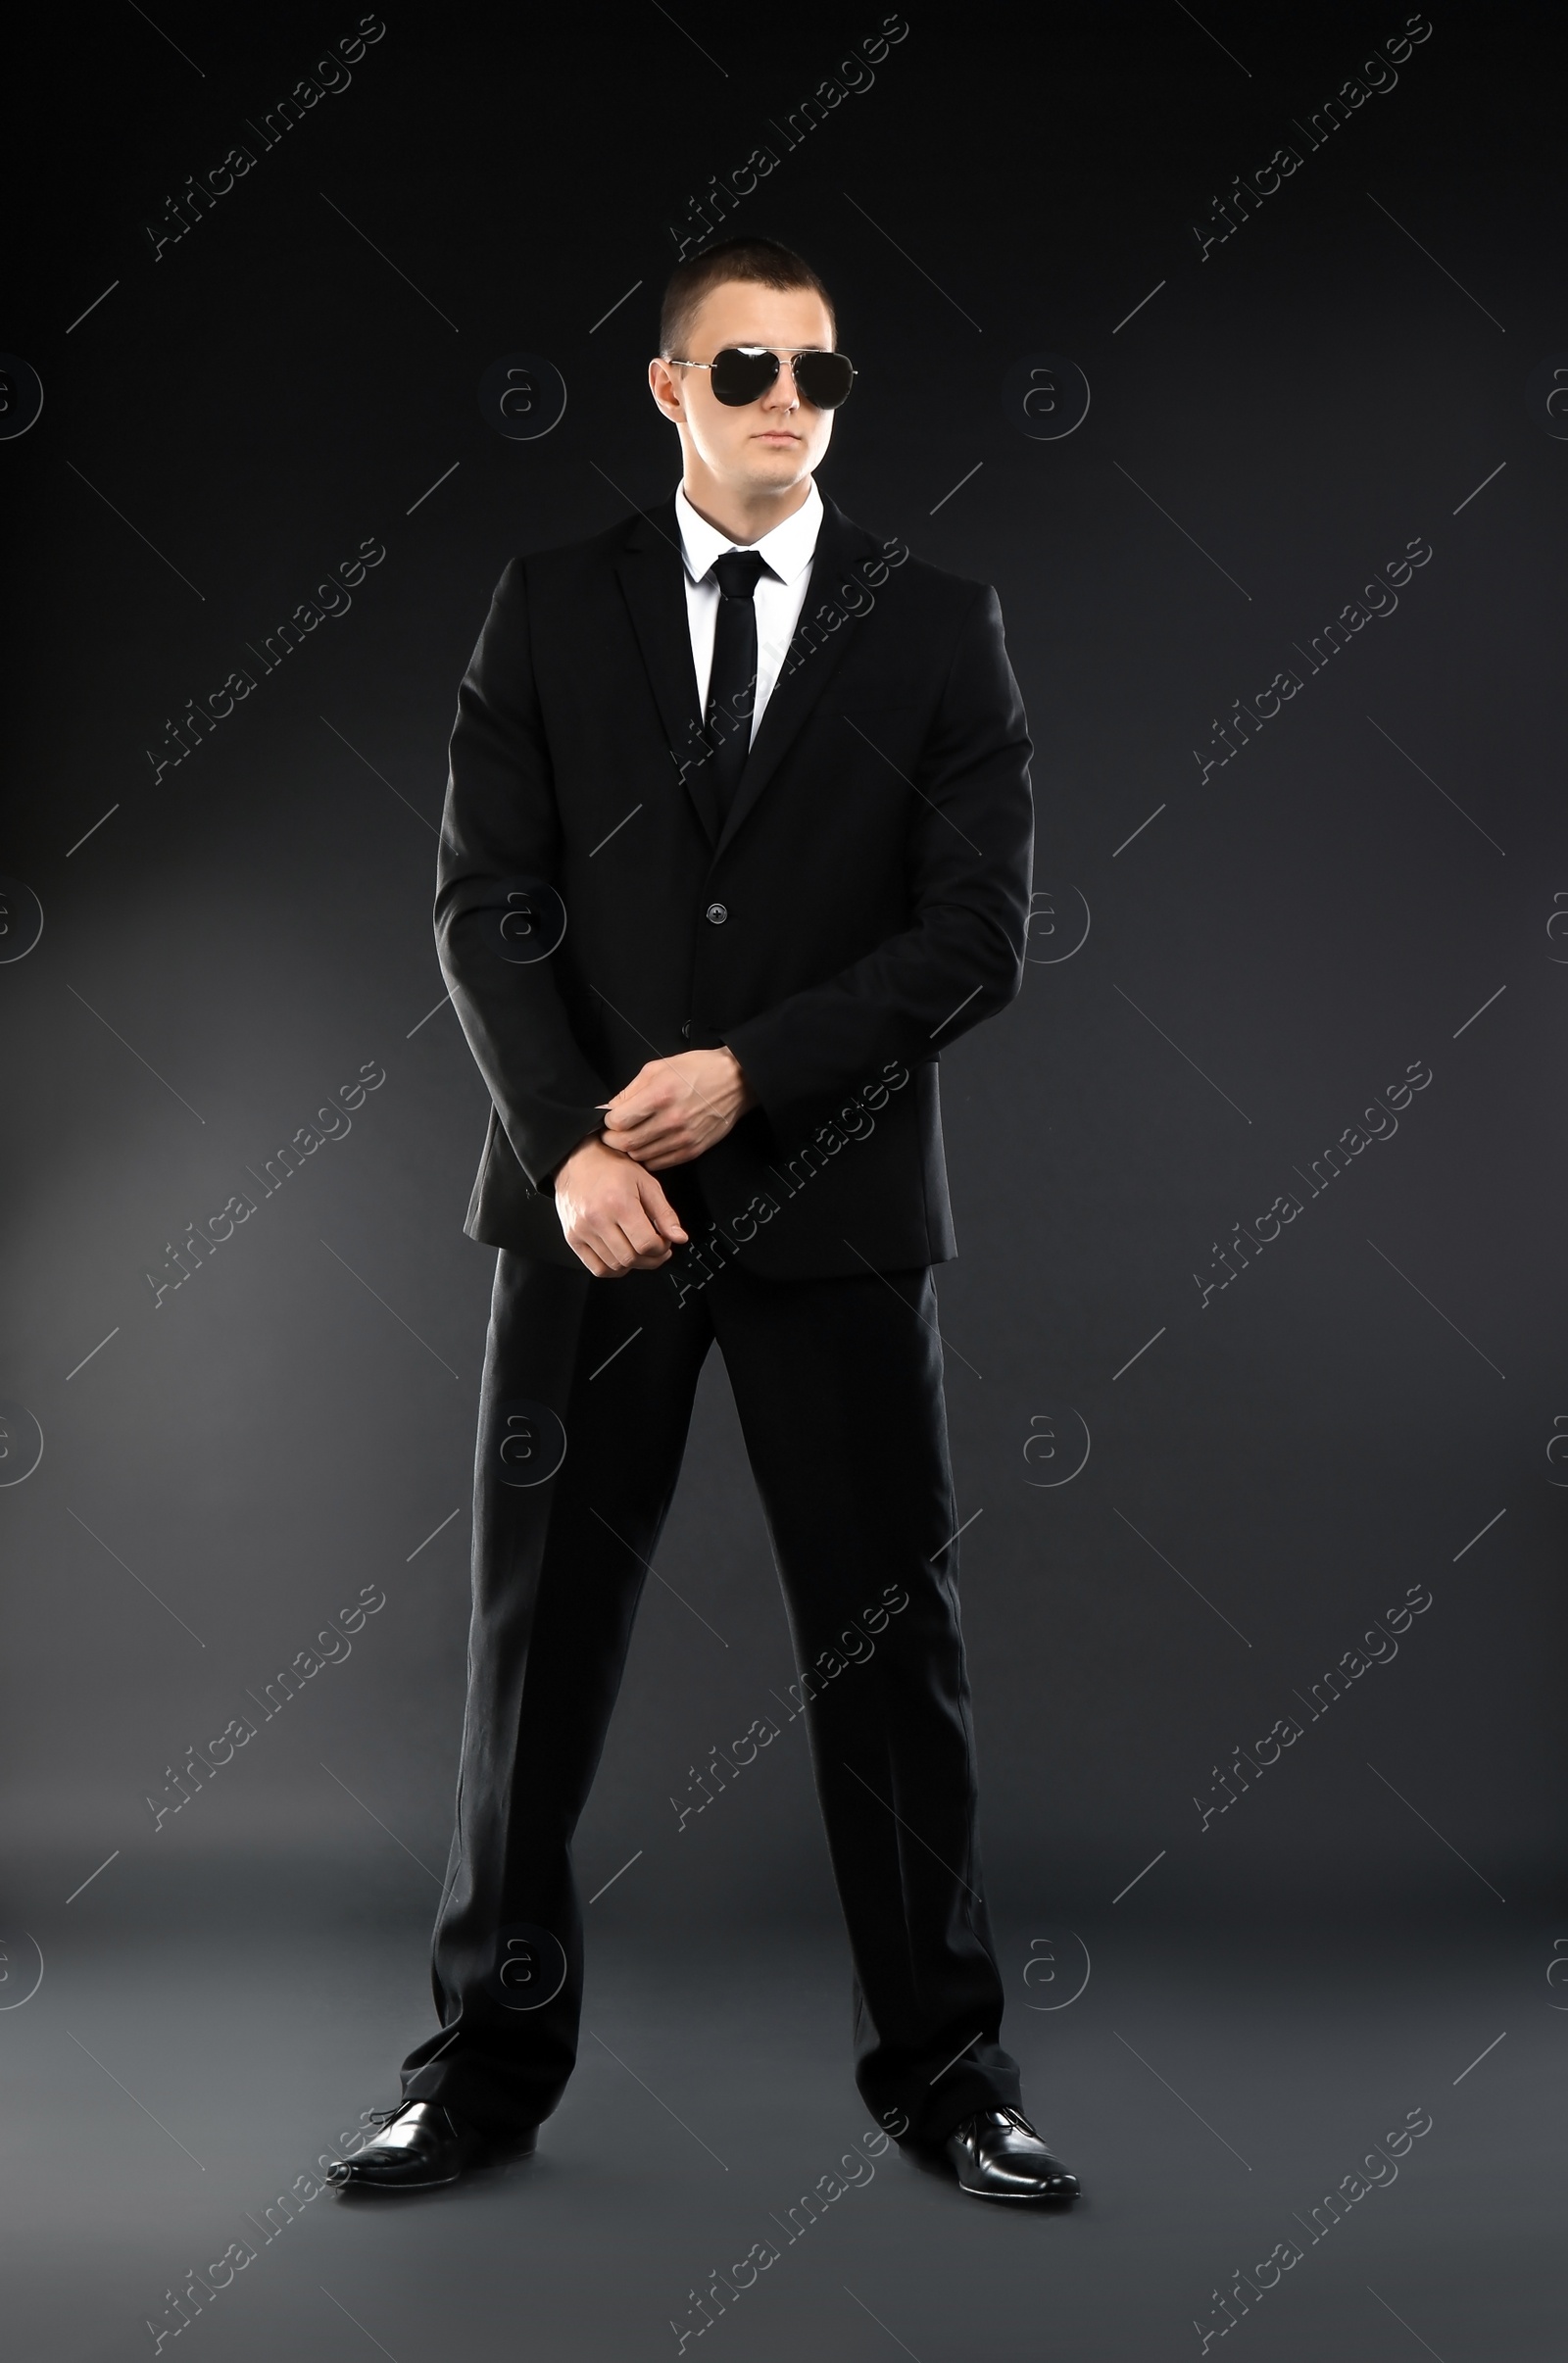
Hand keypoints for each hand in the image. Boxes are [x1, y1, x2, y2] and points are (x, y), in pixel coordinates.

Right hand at [553, 1136, 687, 1276]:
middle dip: (651, 1258)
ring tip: (638, 1248)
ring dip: (633, 1263)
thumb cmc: (611, 1167)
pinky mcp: (572, 1237)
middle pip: (631, 1259)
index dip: (662, 1248)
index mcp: (619, 1203)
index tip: (664, 1241)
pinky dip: (613, 1269)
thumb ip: (665, 1213)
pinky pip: (597, 1268)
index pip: (646, 1244)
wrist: (576, 1160)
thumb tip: (679, 1237)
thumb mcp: (646, 1182)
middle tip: (656, 1247)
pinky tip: (621, 1255)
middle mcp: (597, 1219)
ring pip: (615, 1267)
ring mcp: (582, 1230)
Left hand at [599, 1048, 755, 1169]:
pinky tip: (651, 1143)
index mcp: (660, 1095)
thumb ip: (630, 1091)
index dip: (608, 1121)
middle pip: (626, 1143)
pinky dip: (649, 1157)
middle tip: (614, 1132)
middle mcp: (671, 1120)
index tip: (610, 1118)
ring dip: (631, 1148)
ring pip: (641, 1156)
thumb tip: (608, 1109)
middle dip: (613, 1139)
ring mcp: (683, 1138)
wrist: (735, 1082)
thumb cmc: (698, 1070)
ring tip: (634, 1136)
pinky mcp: (692, 1150)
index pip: (618, 1121)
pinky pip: (659, 1164)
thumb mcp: (658, 1068)